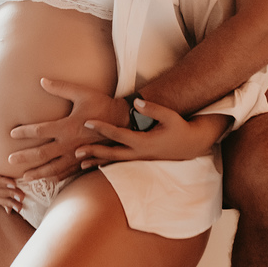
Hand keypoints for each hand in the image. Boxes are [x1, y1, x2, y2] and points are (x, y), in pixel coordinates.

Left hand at [8, 78, 129, 181]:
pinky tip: (48, 180)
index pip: (40, 131)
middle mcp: (70, 144)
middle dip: (25, 158)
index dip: (24, 132)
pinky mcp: (85, 161)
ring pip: (54, 168)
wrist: (124, 122)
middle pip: (42, 154)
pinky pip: (68, 172)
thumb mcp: (82, 93)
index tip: (11, 133)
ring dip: (38, 173)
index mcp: (68, 127)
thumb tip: (42, 80)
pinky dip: (56, 177)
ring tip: (24, 178)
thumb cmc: (102, 105)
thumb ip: (61, 87)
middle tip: (9, 161)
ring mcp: (78, 155)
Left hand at [75, 99, 231, 167]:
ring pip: (114, 161)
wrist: (191, 144)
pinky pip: (119, 163)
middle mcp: (139, 153)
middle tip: (76, 150)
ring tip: (80, 162)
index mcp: (144, 142)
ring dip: (97, 161)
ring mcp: (139, 159)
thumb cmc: (180, 128)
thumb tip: (135, 102)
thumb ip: (152, 109)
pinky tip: (95, 164)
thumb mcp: (170, 116)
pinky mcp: (139, 160)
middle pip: (112, 153)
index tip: (88, 122)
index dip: (102, 128)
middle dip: (94, 152)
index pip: (118, 135)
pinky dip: (106, 163)